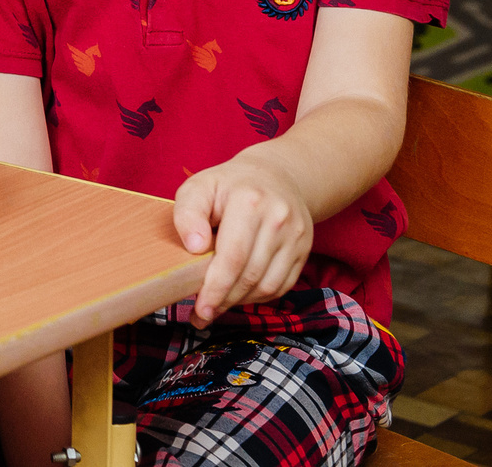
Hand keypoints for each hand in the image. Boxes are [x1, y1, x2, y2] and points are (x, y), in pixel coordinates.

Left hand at [174, 151, 314, 324]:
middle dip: (225, 300)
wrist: (275, 176)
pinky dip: (259, 297)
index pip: (233, 256)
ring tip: (217, 306)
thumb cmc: (228, 185)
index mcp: (249, 201)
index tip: (200, 308)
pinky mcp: (303, 251)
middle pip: (251, 274)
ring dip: (241, 302)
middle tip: (203, 315)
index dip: (216, 287)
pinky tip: (239, 296)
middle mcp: (278, 220)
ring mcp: (296, 237)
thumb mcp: (199, 187)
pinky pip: (282, 285)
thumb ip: (188, 213)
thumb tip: (194, 247)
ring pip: (268, 285)